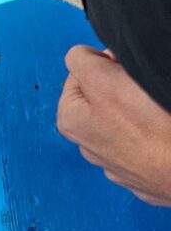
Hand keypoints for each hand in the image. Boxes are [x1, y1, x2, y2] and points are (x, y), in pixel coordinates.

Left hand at [57, 45, 170, 205]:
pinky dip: (153, 134)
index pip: (81, 70)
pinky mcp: (144, 173)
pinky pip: (147, 140)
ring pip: (126, 116)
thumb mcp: (102, 79)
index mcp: (70, 120)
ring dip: (139, 110)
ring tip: (154, 114)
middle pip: (102, 93)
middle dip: (120, 86)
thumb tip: (88, 57)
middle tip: (141, 92)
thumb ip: (81, 60)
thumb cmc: (150, 128)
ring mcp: (118, 162)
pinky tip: (161, 133)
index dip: (105, 63)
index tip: (123, 72)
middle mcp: (88, 145)